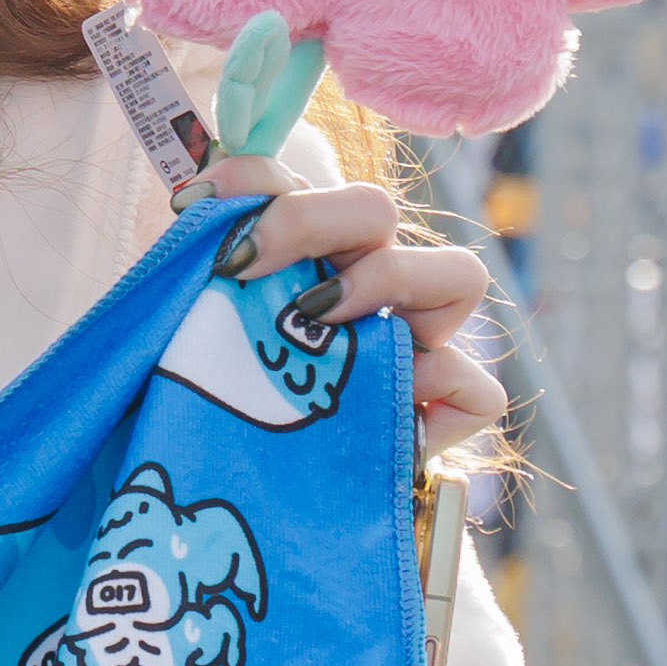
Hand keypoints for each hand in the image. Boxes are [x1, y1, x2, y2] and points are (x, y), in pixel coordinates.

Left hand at [198, 157, 503, 448]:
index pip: (289, 181)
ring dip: (386, 280)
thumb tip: (191, 208)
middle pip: (374, 208)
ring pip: (458, 275)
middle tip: (242, 266)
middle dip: (306, 220)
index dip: (251, 177)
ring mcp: (417, 341)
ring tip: (315, 318)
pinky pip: (477, 391)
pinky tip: (387, 410)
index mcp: (307, 253)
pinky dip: (441, 396)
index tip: (195, 204)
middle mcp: (368, 281)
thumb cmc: (215, 403)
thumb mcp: (189, 336)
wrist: (250, 488)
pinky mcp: (447, 406)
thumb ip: (190, 274)